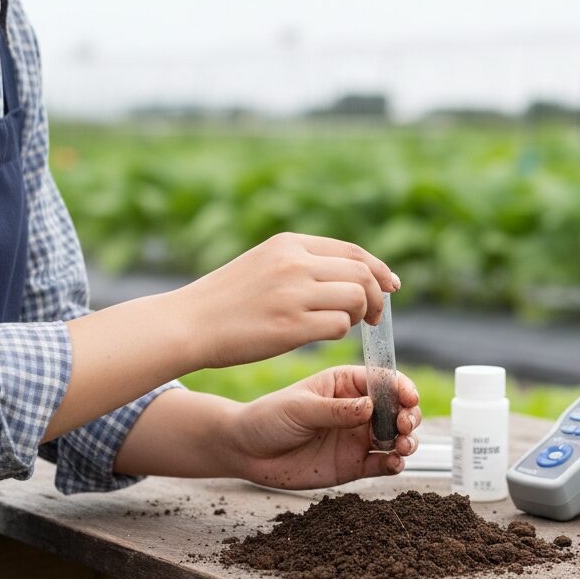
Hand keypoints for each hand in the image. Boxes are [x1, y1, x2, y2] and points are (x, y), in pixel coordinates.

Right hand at [174, 233, 399, 368]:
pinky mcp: (291, 325)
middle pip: (362, 273)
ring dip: (360, 315)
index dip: (378, 269)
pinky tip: (324, 335)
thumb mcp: (264, 263)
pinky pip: (339, 326)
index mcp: (289, 243)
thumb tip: (352, 274)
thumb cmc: (226, 300)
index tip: (391, 285)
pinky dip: (340, 332)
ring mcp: (293, 293)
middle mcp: (294, 263)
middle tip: (375, 316)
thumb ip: (302, 263)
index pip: (353, 251)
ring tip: (347, 325)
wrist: (188, 324)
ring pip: (356, 298)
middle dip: (378, 296)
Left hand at [227, 366, 421, 488]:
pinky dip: (395, 464)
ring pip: (396, 436)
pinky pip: (383, 463)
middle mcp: (359, 409)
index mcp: (346, 384)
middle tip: (404, 425)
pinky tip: (394, 463)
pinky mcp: (354, 464)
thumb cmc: (270, 418)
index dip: (401, 387)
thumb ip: (336, 410)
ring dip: (408, 439)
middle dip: (409, 415)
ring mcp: (358, 437)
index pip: (383, 381)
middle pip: (397, 409)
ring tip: (403, 445)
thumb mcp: (301, 408)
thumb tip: (371, 408)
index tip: (409, 398)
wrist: (247, 452)